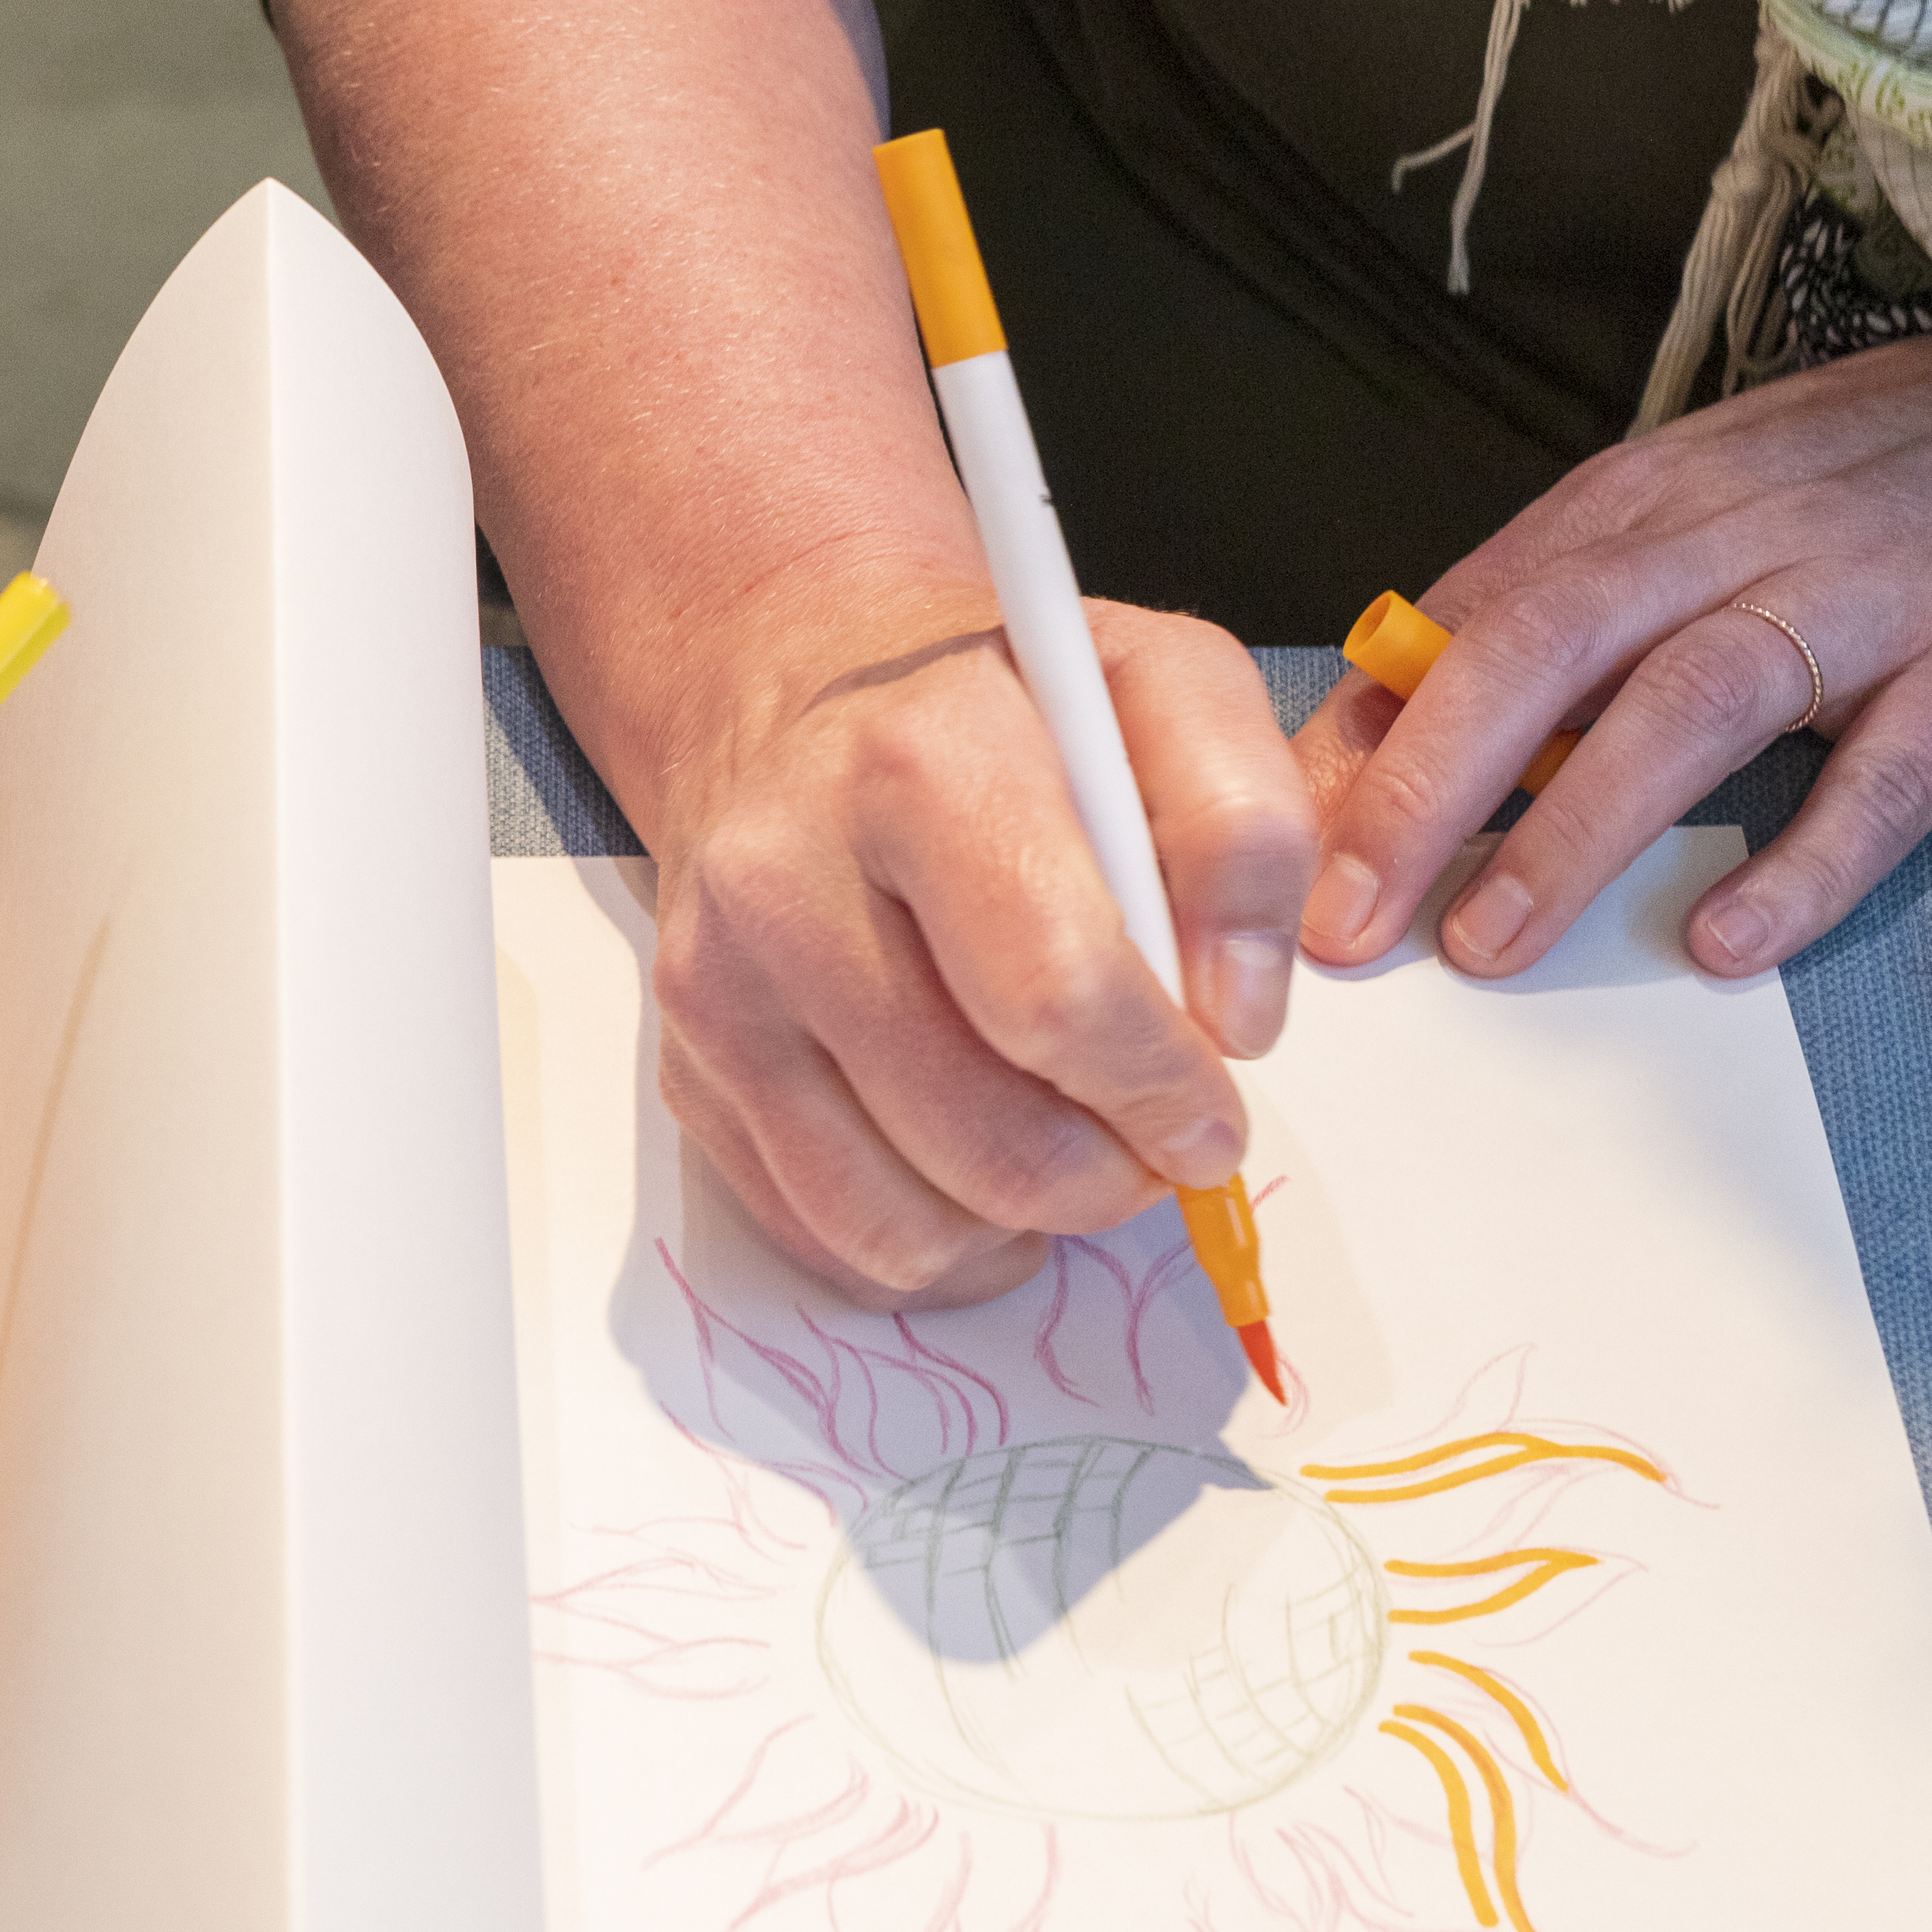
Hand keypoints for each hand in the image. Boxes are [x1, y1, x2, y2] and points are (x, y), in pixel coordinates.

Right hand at [633, 563, 1313, 1300]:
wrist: (793, 697)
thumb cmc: (995, 711)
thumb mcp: (1158, 688)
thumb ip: (1243, 829)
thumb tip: (1236, 1021)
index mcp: (921, 764)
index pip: (1059, 996)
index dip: (1163, 1089)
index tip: (1210, 1114)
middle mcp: (787, 878)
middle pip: (994, 1142)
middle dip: (1113, 1175)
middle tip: (1148, 1138)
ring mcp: (720, 989)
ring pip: (913, 1228)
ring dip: (1026, 1222)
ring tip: (1064, 1140)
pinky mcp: (688, 1073)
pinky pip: (836, 1243)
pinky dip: (936, 1243)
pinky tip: (970, 1160)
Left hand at [1293, 334, 1931, 986]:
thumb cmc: (1912, 482)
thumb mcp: (1722, 503)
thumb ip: (1579, 597)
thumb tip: (1408, 713)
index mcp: (1658, 496)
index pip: (1475, 609)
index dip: (1370, 730)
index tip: (1277, 842)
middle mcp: (1743, 527)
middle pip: (1548, 646)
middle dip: (1429, 787)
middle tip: (1347, 920)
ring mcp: (1870, 588)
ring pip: (1690, 702)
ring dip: (1576, 829)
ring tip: (1490, 941)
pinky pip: (1887, 773)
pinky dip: (1807, 858)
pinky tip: (1734, 937)